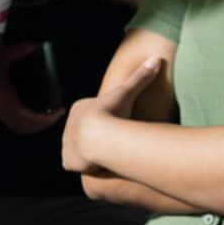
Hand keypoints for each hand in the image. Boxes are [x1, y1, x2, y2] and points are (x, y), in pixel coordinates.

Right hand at [0, 40, 65, 134]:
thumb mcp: (1, 54)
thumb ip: (22, 50)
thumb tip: (38, 45)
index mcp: (5, 100)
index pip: (30, 119)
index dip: (47, 119)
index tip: (60, 109)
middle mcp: (1, 109)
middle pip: (26, 128)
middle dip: (43, 124)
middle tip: (56, 112)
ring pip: (18, 127)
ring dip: (33, 125)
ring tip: (46, 113)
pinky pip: (12, 122)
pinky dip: (25, 121)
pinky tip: (31, 109)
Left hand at [61, 56, 160, 172]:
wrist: (99, 137)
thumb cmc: (113, 113)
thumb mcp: (127, 92)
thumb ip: (141, 77)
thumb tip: (157, 58)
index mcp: (79, 109)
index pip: (96, 118)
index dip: (109, 124)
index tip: (118, 126)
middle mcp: (68, 126)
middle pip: (89, 135)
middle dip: (101, 140)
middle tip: (115, 144)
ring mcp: (66, 144)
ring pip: (84, 151)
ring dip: (95, 154)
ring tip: (108, 154)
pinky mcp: (68, 161)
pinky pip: (79, 165)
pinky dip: (88, 167)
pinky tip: (99, 164)